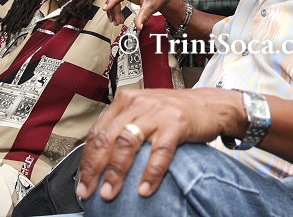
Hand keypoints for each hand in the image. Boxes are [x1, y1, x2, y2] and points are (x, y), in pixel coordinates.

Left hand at [76, 88, 243, 200]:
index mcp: (126, 100)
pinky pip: (159, 151)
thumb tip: (100, 159)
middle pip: (108, 138)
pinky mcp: (177, 123)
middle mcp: (138, 103)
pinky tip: (145, 188)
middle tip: (90, 190)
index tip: (83, 182)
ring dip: (117, 172)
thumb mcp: (145, 112)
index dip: (87, 160)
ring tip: (111, 192)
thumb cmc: (176, 112)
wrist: (210, 104)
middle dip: (95, 169)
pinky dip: (150, 173)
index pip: (97, 131)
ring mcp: (157, 112)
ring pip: (128, 143)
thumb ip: (124, 127)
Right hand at [104, 0, 174, 29]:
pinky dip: (115, 8)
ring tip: (118, 21)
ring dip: (114, 11)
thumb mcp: (150, 7)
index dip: (112, 1)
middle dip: (114, 11)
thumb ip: (143, 17)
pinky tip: (117, 16)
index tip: (106, 8)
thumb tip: (138, 26)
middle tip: (117, 22)